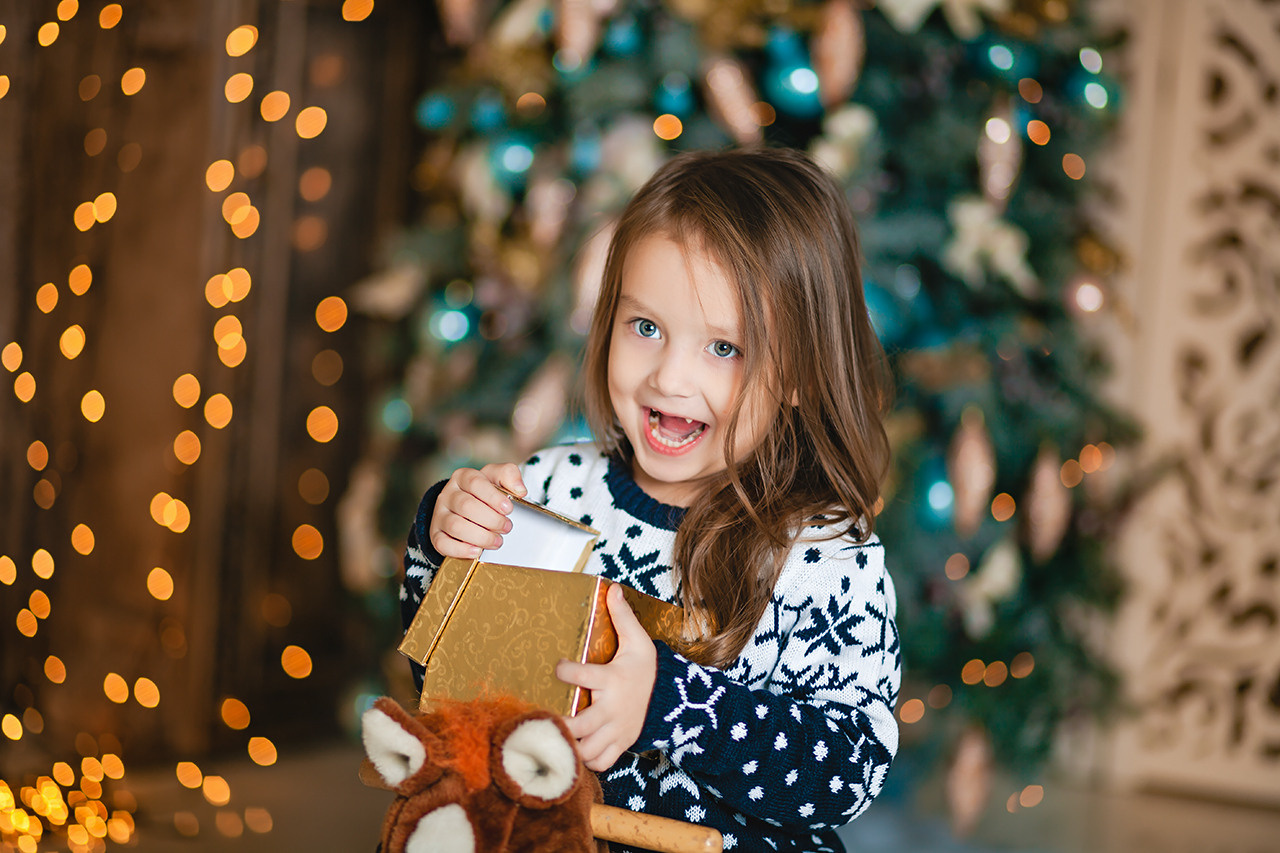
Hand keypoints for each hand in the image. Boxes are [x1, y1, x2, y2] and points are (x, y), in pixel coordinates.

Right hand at [429, 463, 526, 558]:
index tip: (509, 508)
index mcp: (462, 477)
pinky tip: (477, 551)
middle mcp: (448, 495)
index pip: (475, 482)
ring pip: (455, 526)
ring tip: (497, 541)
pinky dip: (461, 549)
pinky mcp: (436, 534)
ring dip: (480, 536)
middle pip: (466, 506)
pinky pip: (442, 544)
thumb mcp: (496, 477)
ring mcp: (440, 515)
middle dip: (491, 520)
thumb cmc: (484, 493)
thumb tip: (520, 490)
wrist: (464, 508)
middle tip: (507, 527)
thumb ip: (509, 475)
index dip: (493, 497)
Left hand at [556, 584, 657, 771]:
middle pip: (580, 726)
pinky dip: (586, 762)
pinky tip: (572, 752)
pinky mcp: (621, 745)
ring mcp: (616, 731)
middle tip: (539, 719)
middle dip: (558, 726)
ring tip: (551, 739)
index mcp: (612, 681)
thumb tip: (612, 589)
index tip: (557, 667)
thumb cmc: (649, 669)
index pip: (583, 676)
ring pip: (587, 750)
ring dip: (568, 748)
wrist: (676, 698)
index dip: (565, 671)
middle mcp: (612, 709)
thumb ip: (623, 617)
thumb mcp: (639, 641)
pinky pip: (601, 762)